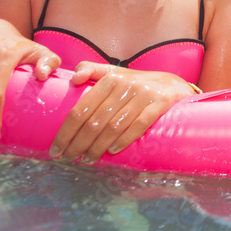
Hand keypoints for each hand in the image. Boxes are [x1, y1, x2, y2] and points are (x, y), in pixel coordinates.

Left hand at [49, 63, 193, 163]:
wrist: (174, 84)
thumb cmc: (137, 83)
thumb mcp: (114, 73)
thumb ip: (92, 70)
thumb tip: (73, 78)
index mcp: (110, 79)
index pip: (81, 109)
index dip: (66, 132)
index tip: (56, 149)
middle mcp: (125, 85)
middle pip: (95, 121)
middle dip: (78, 144)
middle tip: (69, 158)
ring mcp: (144, 94)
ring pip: (114, 126)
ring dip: (98, 147)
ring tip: (88, 159)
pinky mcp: (160, 103)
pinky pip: (139, 125)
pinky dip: (124, 140)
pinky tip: (112, 151)